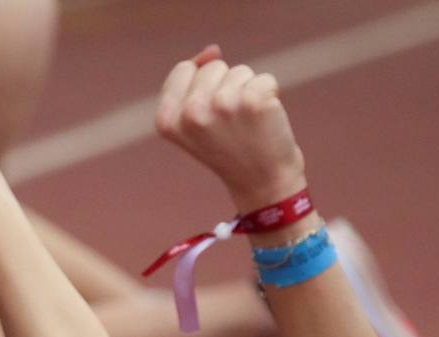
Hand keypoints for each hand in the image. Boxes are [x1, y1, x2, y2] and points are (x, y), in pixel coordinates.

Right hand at [154, 45, 306, 211]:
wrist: (262, 185)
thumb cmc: (230, 149)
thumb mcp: (195, 121)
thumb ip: (192, 83)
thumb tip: (212, 50)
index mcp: (167, 119)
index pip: (185, 70)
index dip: (203, 87)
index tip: (211, 119)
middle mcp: (191, 112)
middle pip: (213, 67)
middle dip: (226, 88)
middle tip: (232, 125)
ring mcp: (222, 105)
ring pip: (240, 72)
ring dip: (248, 93)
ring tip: (248, 126)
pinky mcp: (254, 101)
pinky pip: (265, 79)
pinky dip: (270, 96)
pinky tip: (265, 123)